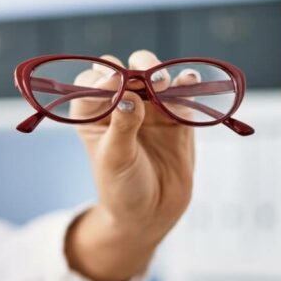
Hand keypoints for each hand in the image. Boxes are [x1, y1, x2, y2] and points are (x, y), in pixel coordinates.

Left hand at [72, 49, 195, 240]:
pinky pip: (182, 91)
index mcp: (93, 114)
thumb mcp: (116, 159)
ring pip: (153, 75)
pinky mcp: (177, 114)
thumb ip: (122, 126)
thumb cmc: (121, 188)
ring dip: (158, 71)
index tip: (113, 83)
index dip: (101, 79)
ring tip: (162, 83)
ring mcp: (150, 107)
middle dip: (134, 68)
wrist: (151, 213)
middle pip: (125, 70)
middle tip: (144, 78)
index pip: (91, 84)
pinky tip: (188, 80)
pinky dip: (186, 82)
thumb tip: (128, 95)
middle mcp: (120, 104)